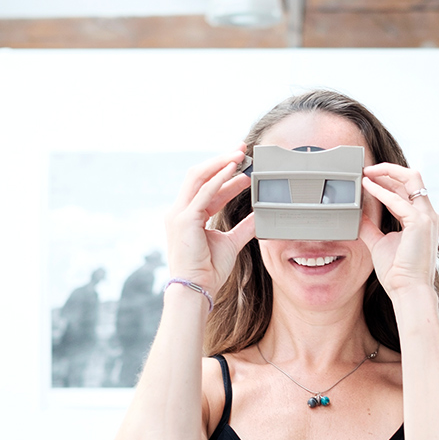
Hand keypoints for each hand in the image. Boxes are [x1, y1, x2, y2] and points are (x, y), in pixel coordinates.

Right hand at [163, 146, 255, 294]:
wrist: (196, 289)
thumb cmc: (208, 271)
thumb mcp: (231, 243)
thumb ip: (244, 228)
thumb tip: (260, 216)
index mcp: (189, 216)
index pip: (208, 189)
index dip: (227, 176)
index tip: (246, 168)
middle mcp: (180, 211)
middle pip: (199, 175)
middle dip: (221, 161)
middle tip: (242, 150)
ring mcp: (179, 214)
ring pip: (198, 177)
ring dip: (220, 163)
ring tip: (240, 154)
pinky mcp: (184, 220)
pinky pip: (203, 193)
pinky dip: (218, 179)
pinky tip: (233, 169)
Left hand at [359, 163, 438, 298]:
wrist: (408, 290)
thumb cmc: (397, 272)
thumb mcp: (379, 243)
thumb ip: (370, 227)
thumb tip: (358, 214)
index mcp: (422, 220)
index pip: (407, 191)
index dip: (388, 181)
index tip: (369, 177)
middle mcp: (428, 215)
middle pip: (413, 178)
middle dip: (390, 170)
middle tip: (368, 169)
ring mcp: (427, 217)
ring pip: (411, 180)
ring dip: (387, 173)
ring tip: (367, 173)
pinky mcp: (420, 223)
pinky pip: (398, 200)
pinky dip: (381, 192)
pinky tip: (367, 187)